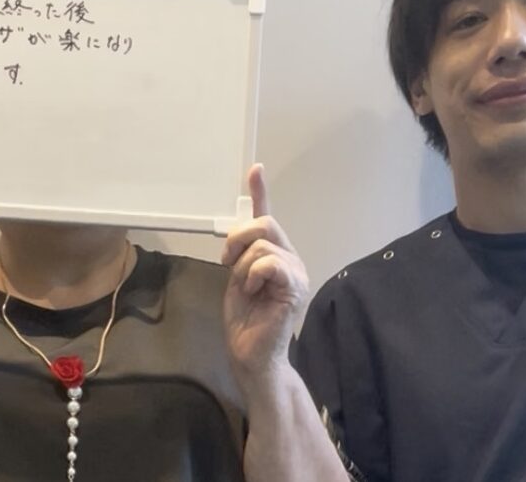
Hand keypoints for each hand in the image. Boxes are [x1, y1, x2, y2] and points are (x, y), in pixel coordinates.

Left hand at [222, 164, 308, 385]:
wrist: (252, 356)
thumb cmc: (245, 321)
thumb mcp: (237, 277)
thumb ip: (242, 254)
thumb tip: (238, 230)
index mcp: (278, 254)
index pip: (268, 216)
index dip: (260, 192)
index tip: (255, 169)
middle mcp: (292, 258)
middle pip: (265, 223)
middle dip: (238, 238)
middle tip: (228, 262)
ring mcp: (297, 272)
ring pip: (262, 244)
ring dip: (242, 266)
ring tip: (246, 288)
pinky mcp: (295, 286)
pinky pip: (269, 262)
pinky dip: (253, 275)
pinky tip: (254, 292)